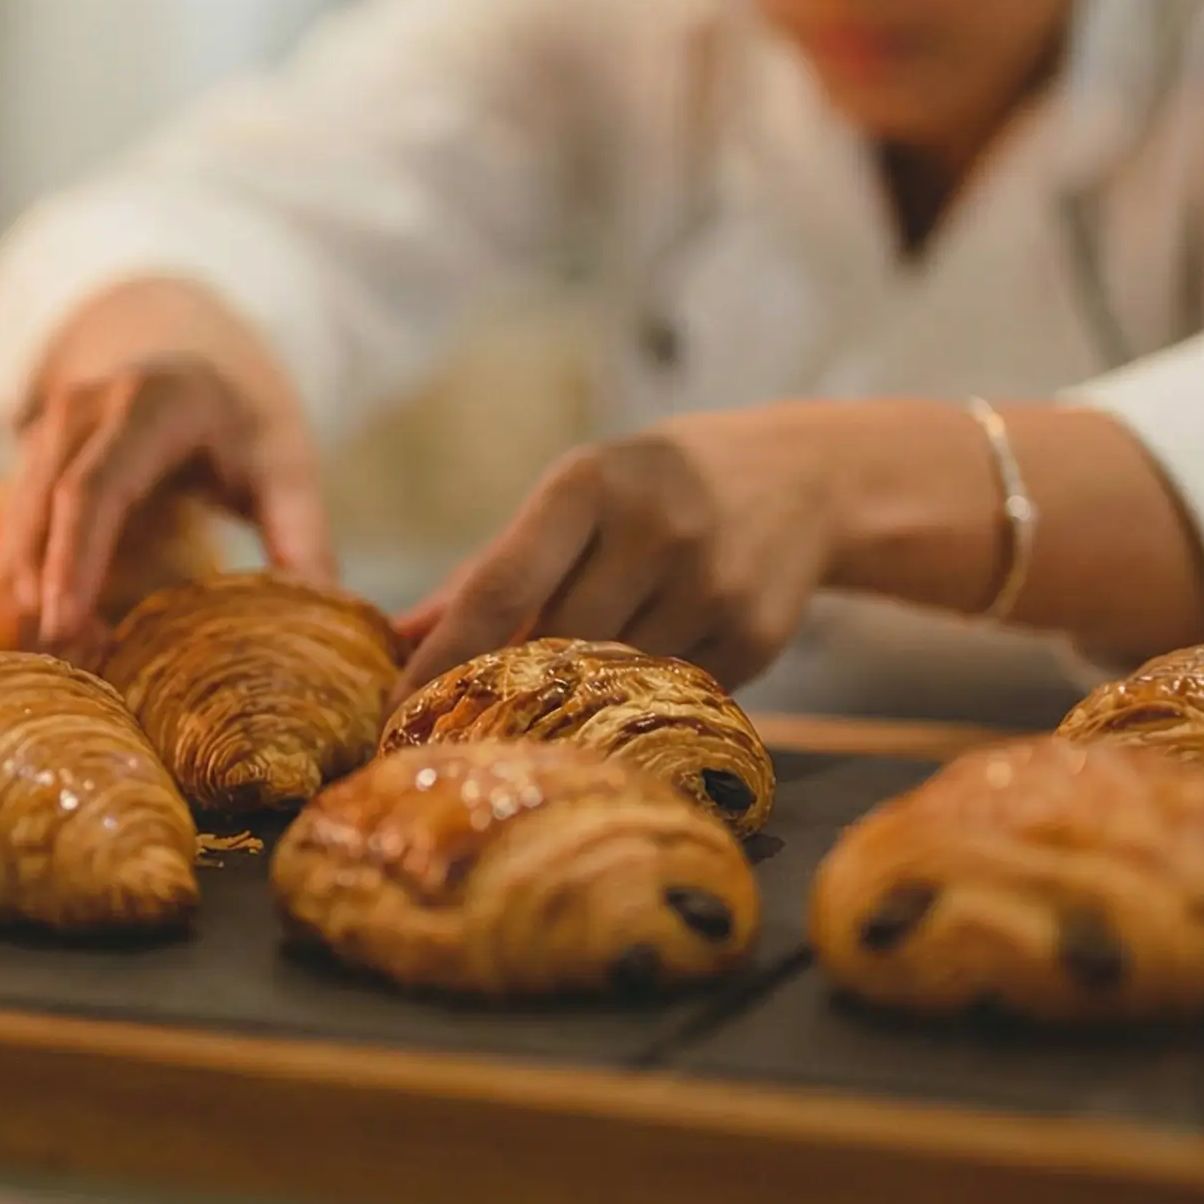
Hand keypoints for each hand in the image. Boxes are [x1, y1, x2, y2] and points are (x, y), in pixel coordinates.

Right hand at [1, 355, 332, 647]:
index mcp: (150, 404)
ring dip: (32, 592)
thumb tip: (324, 610)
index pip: (95, 487)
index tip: (66, 626)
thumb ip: (302, 534)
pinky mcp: (31, 459)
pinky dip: (29, 581)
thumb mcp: (285, 466)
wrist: (197, 370)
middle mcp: (86, 407)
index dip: (75, 559)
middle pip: (42, 508)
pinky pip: (12, 527)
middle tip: (67, 663)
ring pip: (16, 521)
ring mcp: (48, 428)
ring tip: (72, 658)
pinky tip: (62, 631)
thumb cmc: (244, 428)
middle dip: (46, 589)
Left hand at [392, 403, 852, 699]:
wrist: (803, 479)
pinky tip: (649, 672)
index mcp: (588, 484)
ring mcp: (710, 583)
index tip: (400, 709)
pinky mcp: (755, 636)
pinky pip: (671, 695)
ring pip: (612, 681)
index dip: (445, 656)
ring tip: (565, 698)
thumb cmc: (654, 490)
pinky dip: (644, 697)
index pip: (500, 585)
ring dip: (580, 699)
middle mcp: (653, 528)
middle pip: (553, 646)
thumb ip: (490, 569)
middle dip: (509, 690)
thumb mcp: (576, 499)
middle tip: (472, 724)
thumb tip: (400, 637)